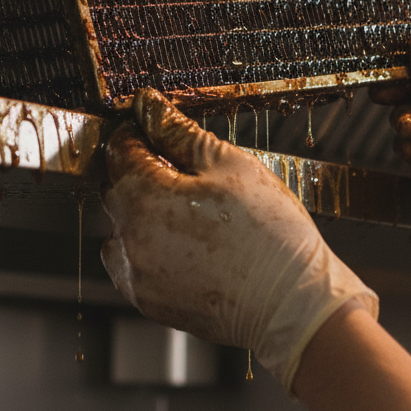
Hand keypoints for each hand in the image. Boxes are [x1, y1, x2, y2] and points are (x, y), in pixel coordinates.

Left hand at [101, 87, 378, 391]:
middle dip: (142, 171)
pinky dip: (151, 247)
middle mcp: (128, 238)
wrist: (292, 304)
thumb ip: (178, 132)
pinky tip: (191, 243)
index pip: (119, 150)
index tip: (156, 127)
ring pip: (122, 227)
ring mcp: (136, 275)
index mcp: (144, 197)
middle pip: (117, 188)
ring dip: (143, 212)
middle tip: (186, 170)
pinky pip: (134, 262)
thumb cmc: (269, 233)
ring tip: (192, 212)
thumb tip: (149, 106)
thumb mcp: (228, 164)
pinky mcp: (149, 301)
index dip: (137, 132)